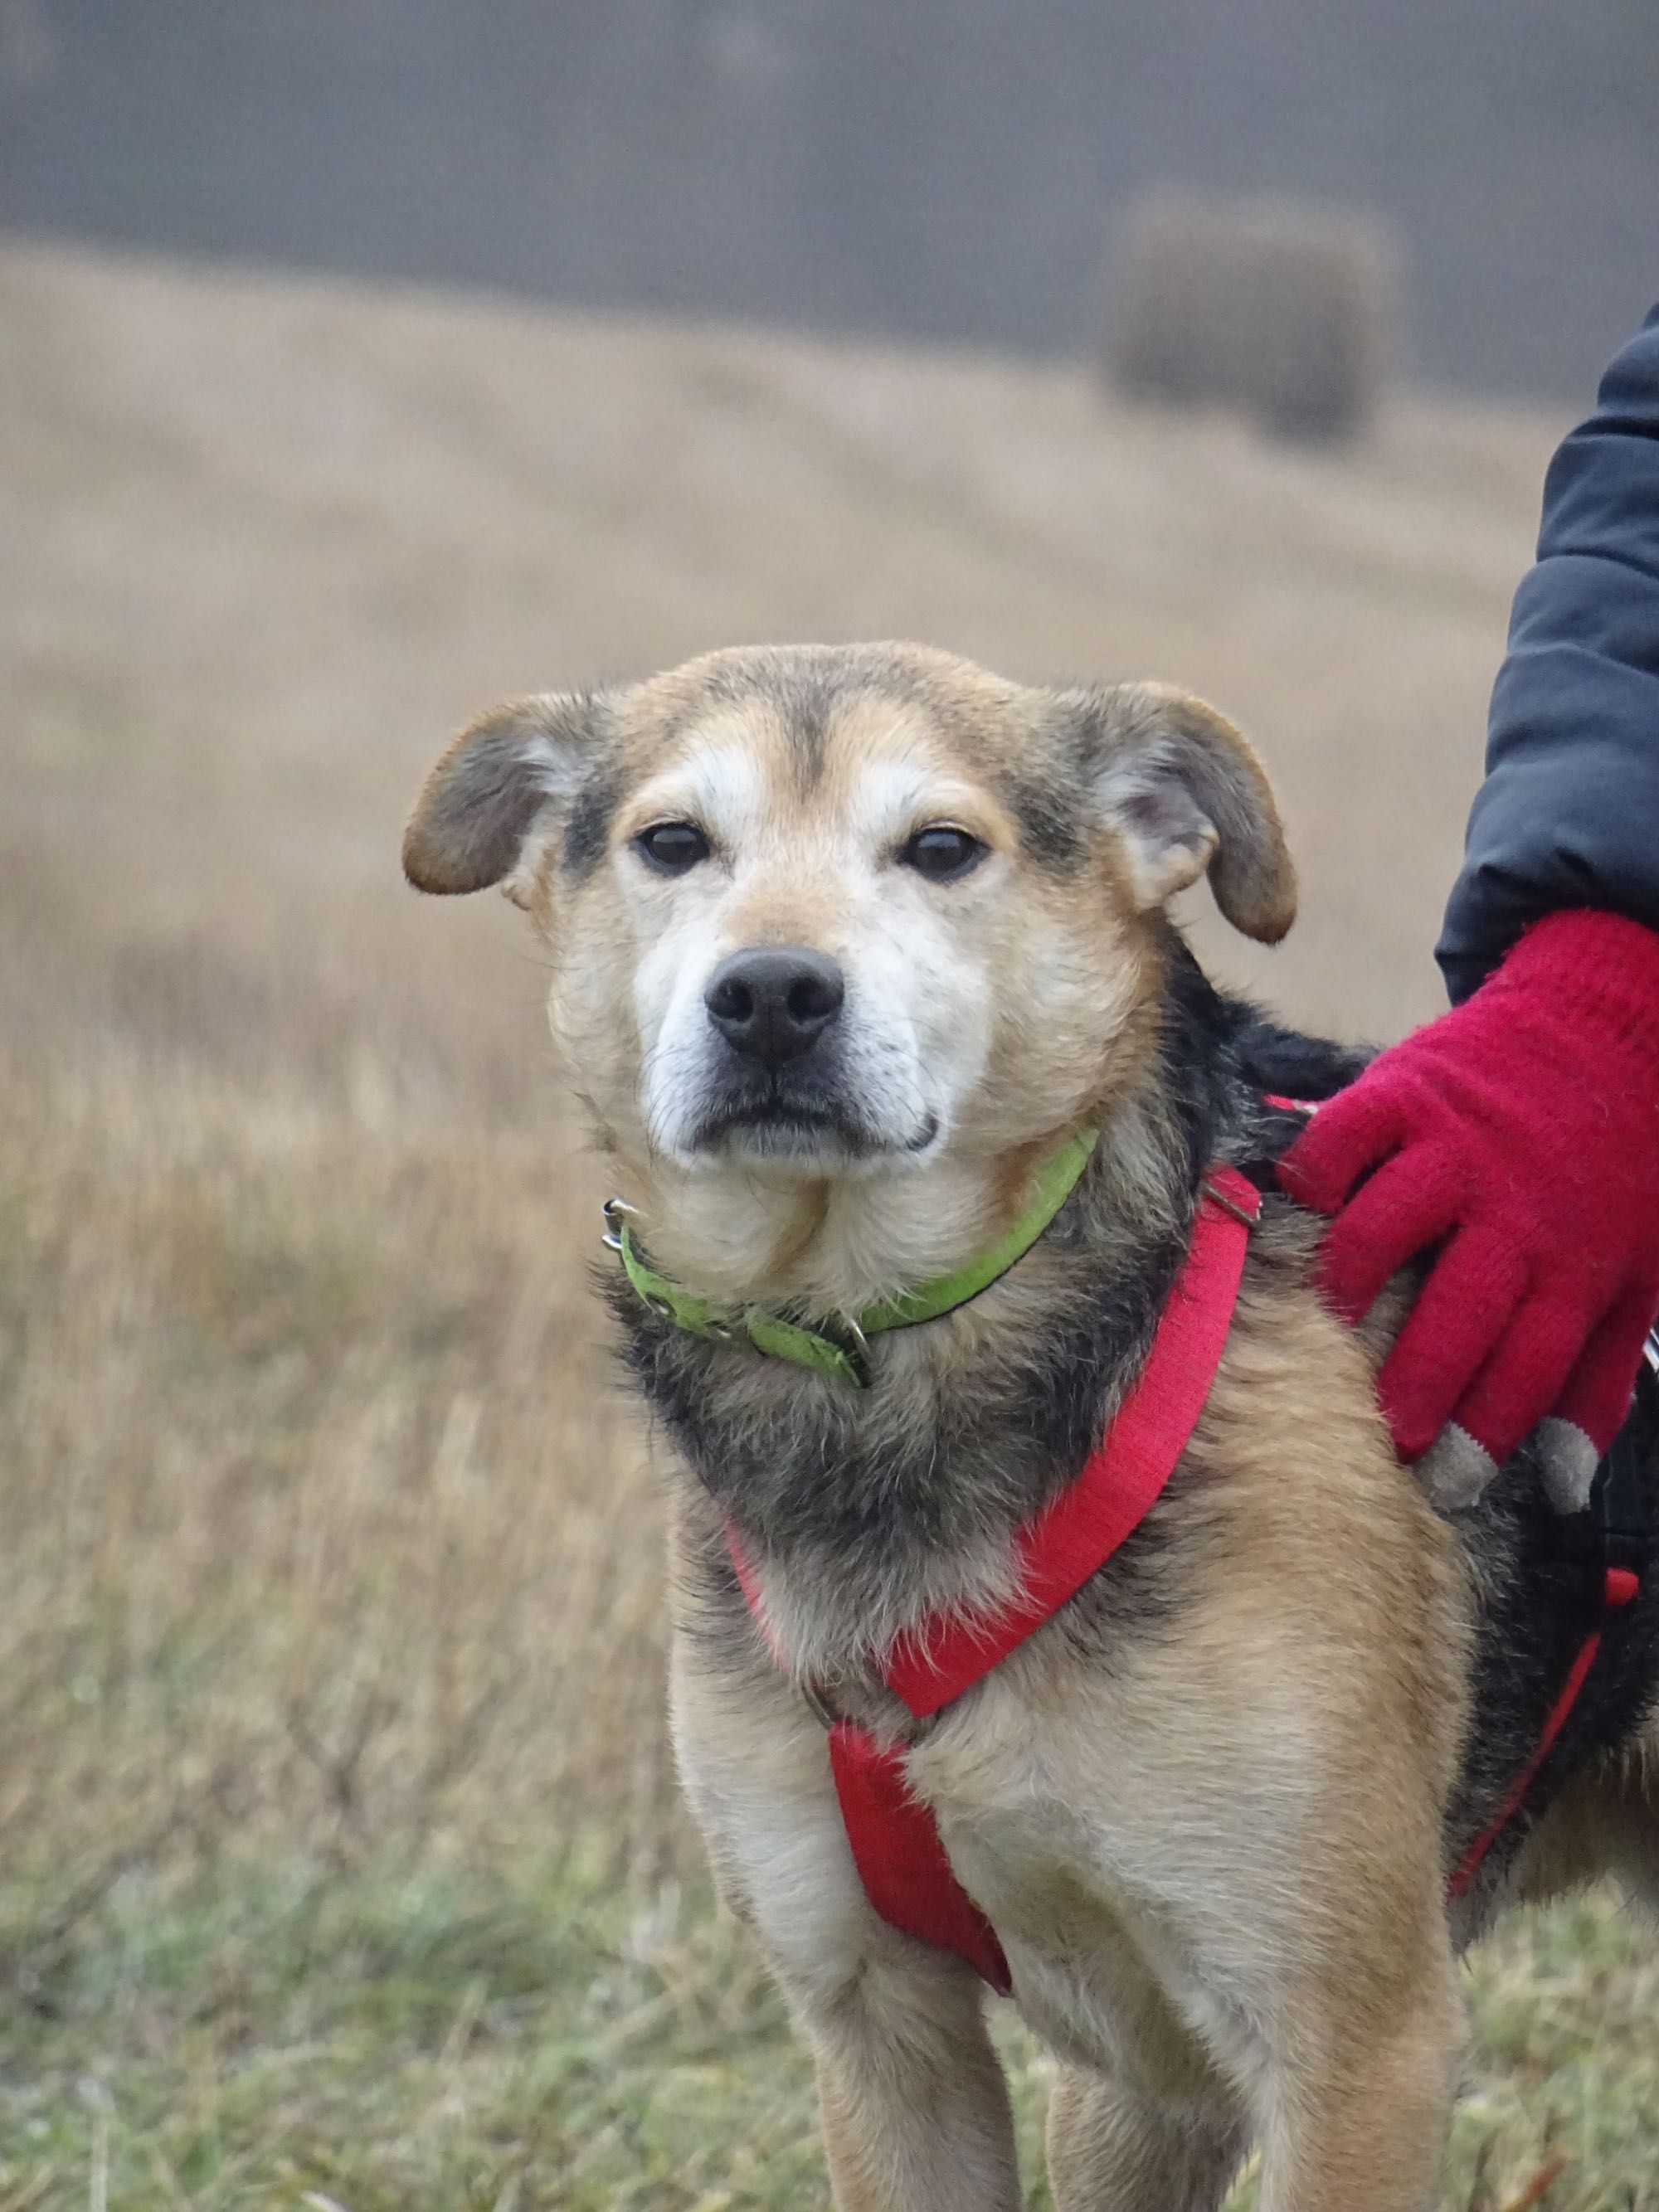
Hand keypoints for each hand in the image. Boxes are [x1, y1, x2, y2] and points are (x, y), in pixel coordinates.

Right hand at [1279, 911, 1658, 1509]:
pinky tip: (1298, 1208)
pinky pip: (1342, 1137)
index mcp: (1574, 1263)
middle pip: (1455, 1312)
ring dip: (1350, 1280)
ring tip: (1329, 1321)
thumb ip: (1598, 1382)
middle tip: (1375, 1430)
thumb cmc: (1619, 1173)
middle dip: (1413, 1382)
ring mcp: (1454, 1147)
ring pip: (1385, 1225)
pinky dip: (1312, 1173)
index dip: (1482, 1433)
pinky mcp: (1407, 1092)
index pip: (1526, 1368)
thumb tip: (1565, 1488)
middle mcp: (1513, 1209)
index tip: (1444, 1483)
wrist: (1615, 1030)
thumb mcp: (1636, 1279)